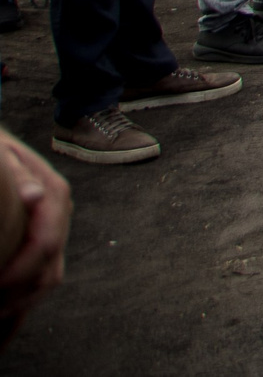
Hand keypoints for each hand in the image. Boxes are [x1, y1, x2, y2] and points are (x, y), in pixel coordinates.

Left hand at [0, 130, 69, 318]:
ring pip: (50, 275)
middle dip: (18, 294)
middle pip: (49, 267)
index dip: (19, 272)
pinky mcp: (48, 234)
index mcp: (53, 194)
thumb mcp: (1, 156)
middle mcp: (60, 212)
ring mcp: (56, 225)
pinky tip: (4, 302)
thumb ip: (17, 174)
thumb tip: (35, 195)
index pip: (45, 243)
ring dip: (24, 298)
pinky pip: (47, 272)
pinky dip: (28, 292)